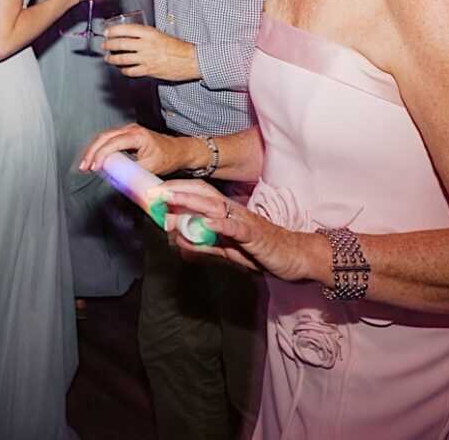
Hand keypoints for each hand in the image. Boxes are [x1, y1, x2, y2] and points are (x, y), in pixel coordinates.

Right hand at [74, 122, 191, 175]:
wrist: (178, 151)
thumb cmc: (168, 157)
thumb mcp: (151, 167)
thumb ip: (133, 173)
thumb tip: (117, 180)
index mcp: (137, 135)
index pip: (112, 143)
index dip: (100, 155)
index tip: (94, 167)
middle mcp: (131, 130)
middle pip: (103, 137)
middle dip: (91, 152)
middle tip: (84, 167)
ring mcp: (127, 131)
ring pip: (103, 137)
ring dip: (93, 151)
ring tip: (86, 165)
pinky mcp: (126, 135)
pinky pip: (108, 139)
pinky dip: (99, 149)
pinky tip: (94, 159)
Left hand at [104, 23, 199, 81]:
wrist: (191, 60)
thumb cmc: (178, 47)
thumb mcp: (161, 35)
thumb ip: (147, 36)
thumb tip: (133, 37)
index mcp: (150, 33)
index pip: (125, 29)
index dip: (113, 31)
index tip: (107, 32)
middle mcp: (146, 45)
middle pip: (120, 44)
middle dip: (108, 45)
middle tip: (104, 45)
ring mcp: (146, 58)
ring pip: (122, 59)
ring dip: (112, 59)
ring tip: (108, 58)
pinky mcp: (149, 70)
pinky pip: (131, 71)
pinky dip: (124, 70)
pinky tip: (122, 69)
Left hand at [154, 179, 324, 281]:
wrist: (296, 257)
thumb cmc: (261, 251)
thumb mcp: (225, 249)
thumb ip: (202, 245)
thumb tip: (178, 241)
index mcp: (225, 212)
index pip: (198, 195)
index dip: (176, 191)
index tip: (153, 192)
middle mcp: (233, 212)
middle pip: (203, 195)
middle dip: (177, 191)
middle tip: (154, 193)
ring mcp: (244, 221)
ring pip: (215, 207)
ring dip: (191, 203)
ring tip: (171, 200)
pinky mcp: (256, 236)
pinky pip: (238, 228)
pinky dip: (222, 224)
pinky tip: (208, 223)